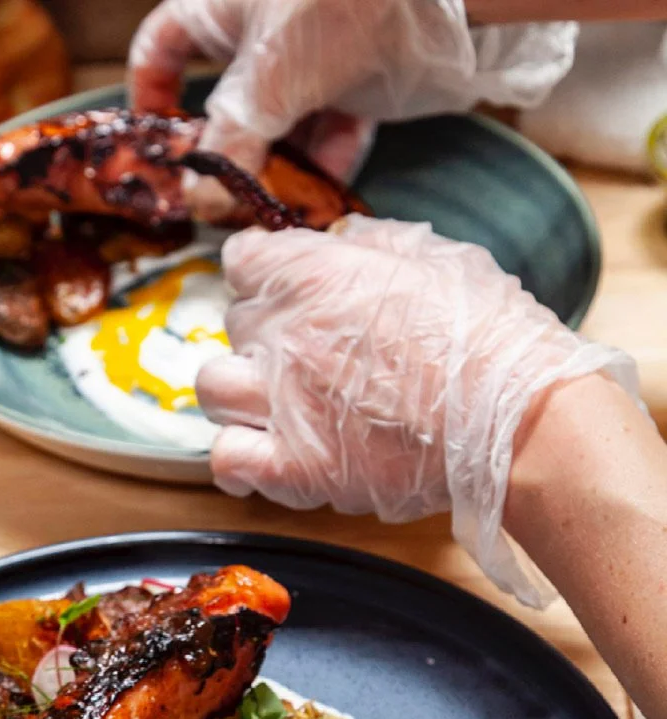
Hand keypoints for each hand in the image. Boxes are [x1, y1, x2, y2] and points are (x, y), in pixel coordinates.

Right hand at [128, 0, 575, 217]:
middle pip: (225, 106)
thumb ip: (228, 146)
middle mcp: (258, 33)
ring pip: (277, 128)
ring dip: (276, 174)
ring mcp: (306, 58)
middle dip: (225, 157)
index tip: (159, 153)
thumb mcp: (265, 81)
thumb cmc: (332, 1)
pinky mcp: (351, 82)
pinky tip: (321, 202)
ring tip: (273, 213)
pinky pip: (327, 134)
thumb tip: (202, 204)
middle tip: (223, 204)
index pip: (160, 53)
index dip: (152, 102)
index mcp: (217, 8)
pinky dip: (324, 167)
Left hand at [196, 216, 637, 606]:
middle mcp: (283, 335)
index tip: (287, 288)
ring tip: (278, 402)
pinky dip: (237, 458)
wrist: (512, 418)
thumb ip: (368, 246)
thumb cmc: (487, 335)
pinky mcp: (295, 468)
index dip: (266, 273)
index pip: (243, 260)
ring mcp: (282, 405)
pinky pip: (227, 460)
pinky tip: (262, 454)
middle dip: (267, 332)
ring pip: (214, 386)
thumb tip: (336, 242)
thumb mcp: (432, 256)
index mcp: (312, 275)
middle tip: (309, 351)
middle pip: (236, 322)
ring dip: (240, 390)